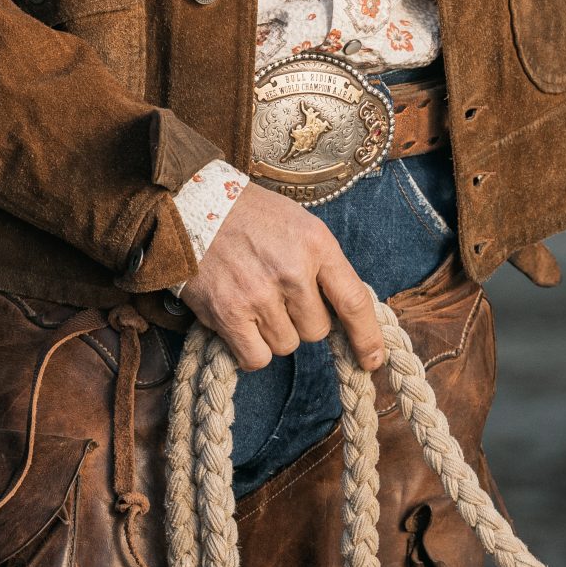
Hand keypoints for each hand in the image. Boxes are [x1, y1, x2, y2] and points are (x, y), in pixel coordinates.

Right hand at [178, 180, 387, 375]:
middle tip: (277, 295)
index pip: (354, 301)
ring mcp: (260, 295)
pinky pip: (257, 358)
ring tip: (253, 299)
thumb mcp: (300, 225)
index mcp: (317, 245)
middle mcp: (292, 271)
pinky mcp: (229, 314)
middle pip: (317, 331)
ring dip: (273, 332)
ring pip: (286, 345)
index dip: (366, 337)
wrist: (193, 206)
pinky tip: (240, 323)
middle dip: (301, 320)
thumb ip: (323, 265)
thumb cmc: (251, 217)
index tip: (372, 360)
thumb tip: (343, 313)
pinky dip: (250, 349)